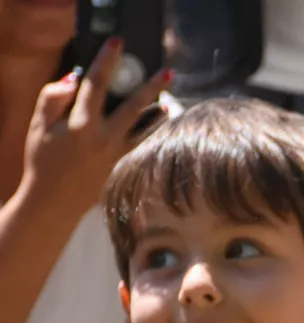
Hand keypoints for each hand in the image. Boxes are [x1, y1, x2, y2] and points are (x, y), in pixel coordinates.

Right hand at [16, 37, 171, 221]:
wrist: (54, 203)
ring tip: (170, 101)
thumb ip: (52, 99)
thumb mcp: (39, 128)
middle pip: (134, 105)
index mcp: (82, 124)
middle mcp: (105, 138)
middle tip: (168, 71)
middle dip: (152, 86)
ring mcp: (119, 155)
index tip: (117, 44)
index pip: (97, 84)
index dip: (107, 61)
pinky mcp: (125, 169)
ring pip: (148, 129)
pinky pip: (146, 147)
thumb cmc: (43, 163)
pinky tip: (163, 127)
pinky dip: (156, 135)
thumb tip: (73, 79)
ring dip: (161, 114)